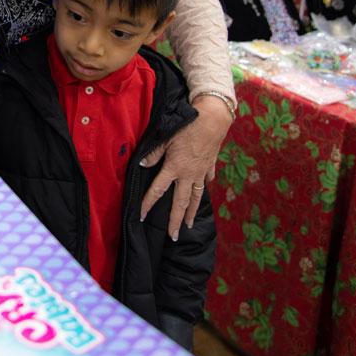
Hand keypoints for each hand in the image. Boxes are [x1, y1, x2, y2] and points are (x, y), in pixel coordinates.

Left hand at [138, 95, 232, 238]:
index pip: (158, 190)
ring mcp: (200, 172)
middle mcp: (188, 174)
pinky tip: (203, 189)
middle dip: (175, 221)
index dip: (148, 203)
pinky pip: (206, 179)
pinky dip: (204, 185)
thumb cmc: (187, 126)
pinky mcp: (210, 165)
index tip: (142, 216)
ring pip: (195, 197)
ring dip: (191, 212)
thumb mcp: (166, 138)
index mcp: (174, 168)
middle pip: (180, 203)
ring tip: (189, 225)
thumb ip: (154, 153)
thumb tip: (141, 164)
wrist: (213, 119)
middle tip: (173, 236)